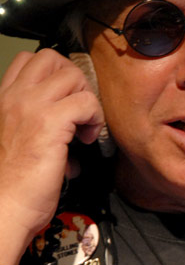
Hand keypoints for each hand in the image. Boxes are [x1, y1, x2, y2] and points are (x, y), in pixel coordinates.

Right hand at [0, 49, 103, 264]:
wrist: (6, 206)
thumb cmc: (13, 183)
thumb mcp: (19, 140)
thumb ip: (38, 124)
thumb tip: (69, 128)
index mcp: (6, 100)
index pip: (30, 60)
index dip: (56, 73)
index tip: (67, 98)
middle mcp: (16, 97)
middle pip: (53, 58)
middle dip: (74, 79)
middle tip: (79, 108)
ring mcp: (32, 107)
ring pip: (73, 75)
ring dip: (87, 99)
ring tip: (84, 125)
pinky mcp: (51, 123)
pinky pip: (87, 102)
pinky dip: (95, 118)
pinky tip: (86, 137)